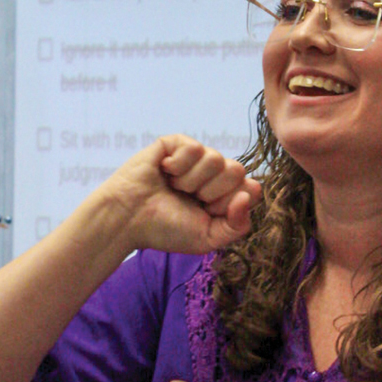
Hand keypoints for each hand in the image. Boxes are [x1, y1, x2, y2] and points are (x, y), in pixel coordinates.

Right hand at [99, 136, 262, 255]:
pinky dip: (178, 167)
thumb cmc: (166, 229)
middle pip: (237, 171)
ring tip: (174, 188)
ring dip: (192, 181)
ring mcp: (197, 157)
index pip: (252, 189)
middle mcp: (214, 174)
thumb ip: (238, 225)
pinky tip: (165, 173)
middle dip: (212, 192)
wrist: (129, 218)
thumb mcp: (208, 238)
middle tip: (190, 200)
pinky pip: (195, 148)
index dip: (231, 204)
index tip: (208, 214)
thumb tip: (251, 192)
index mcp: (225, 196)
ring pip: (216, 159)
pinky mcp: (178, 143)